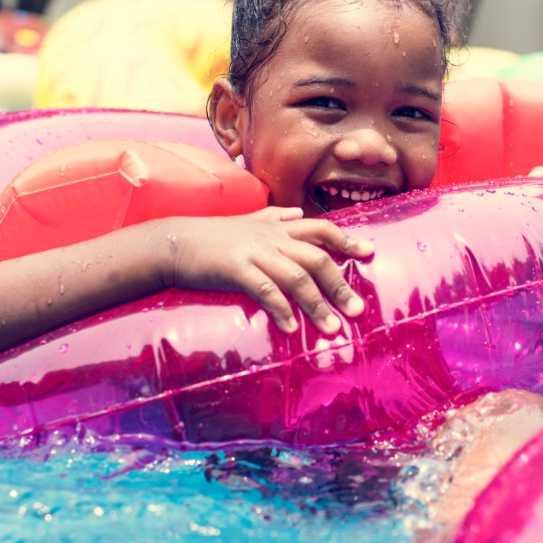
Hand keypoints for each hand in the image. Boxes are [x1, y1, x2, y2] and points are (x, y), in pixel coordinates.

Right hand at [167, 207, 374, 335]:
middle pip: (317, 259)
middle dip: (340, 286)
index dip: (346, 240)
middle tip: (357, 311)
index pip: (321, 229)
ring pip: (297, 278)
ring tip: (332, 330)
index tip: (370, 251)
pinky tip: (290, 328)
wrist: (172, 241)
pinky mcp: (236, 269)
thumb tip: (297, 212)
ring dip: (317, 305)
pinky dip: (281, 310)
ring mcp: (255, 253)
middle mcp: (272, 238)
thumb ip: (275, 216)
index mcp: (277, 227)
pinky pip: (265, 290)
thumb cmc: (210, 235)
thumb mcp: (246, 221)